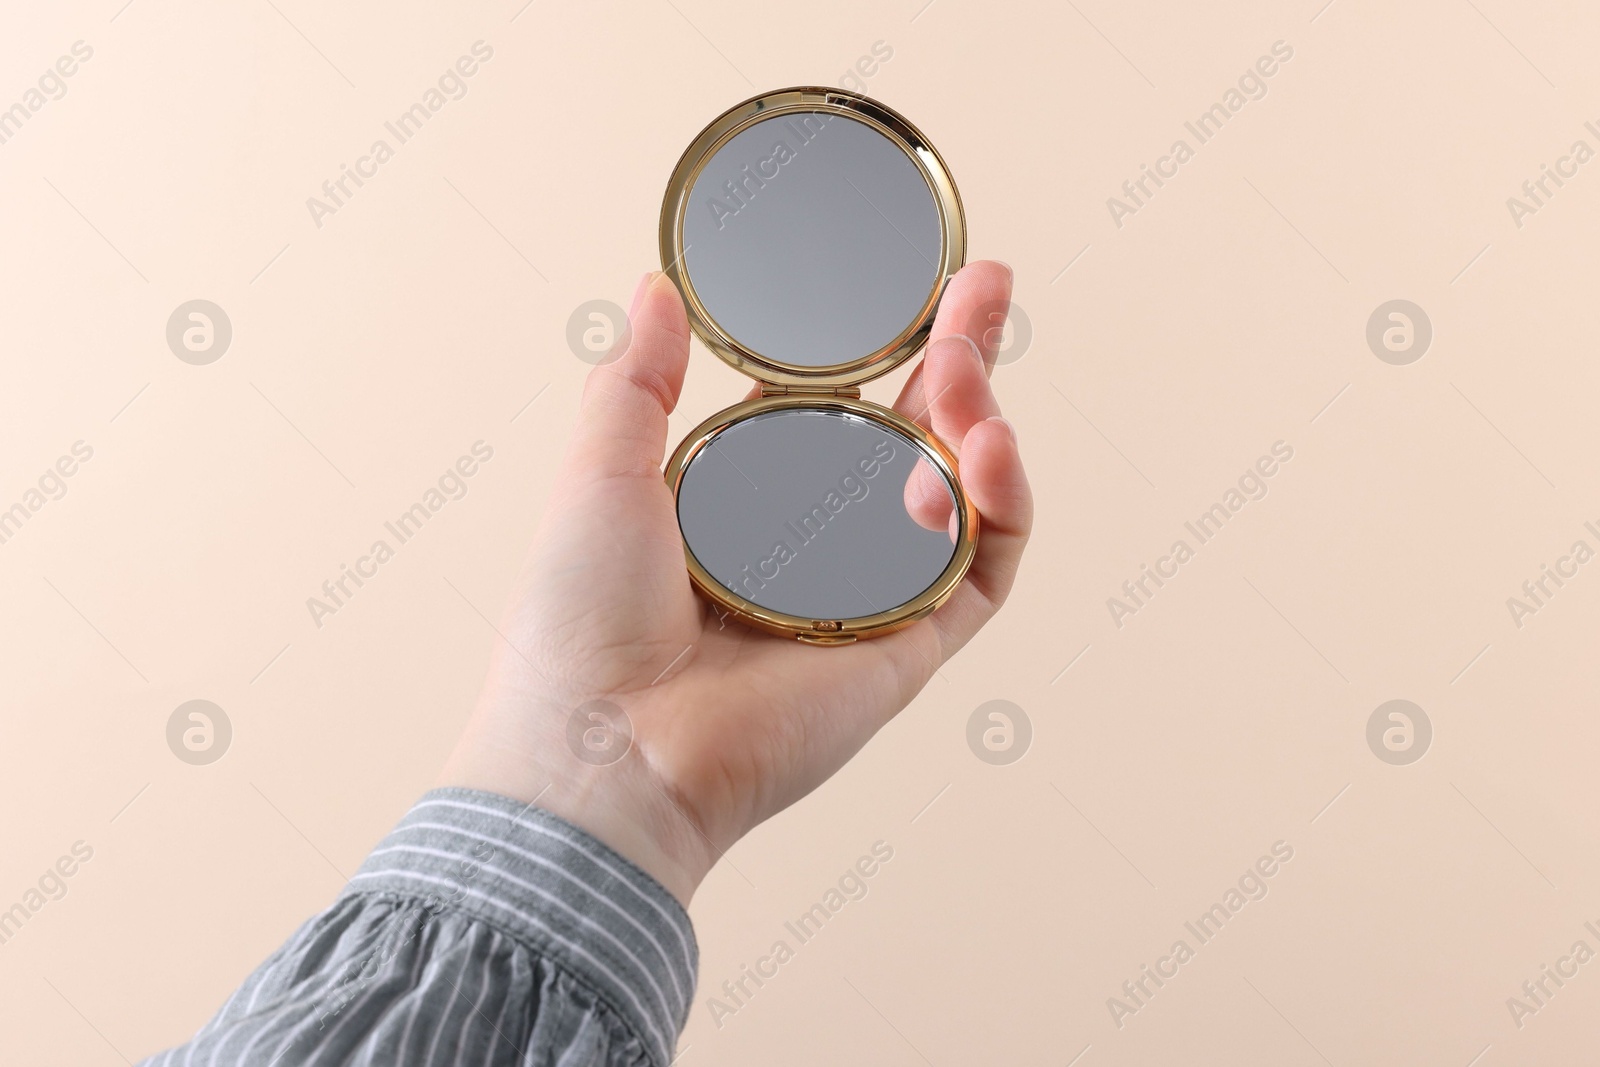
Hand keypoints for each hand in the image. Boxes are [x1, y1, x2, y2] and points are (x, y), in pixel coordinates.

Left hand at [439, 262, 1032, 903]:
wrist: (606, 742)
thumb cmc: (580, 620)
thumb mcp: (601, 472)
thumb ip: (637, 380)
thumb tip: (655, 289)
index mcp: (748, 497)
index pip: (836, 404)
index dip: (877, 343)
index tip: (907, 280)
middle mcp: (816, 540)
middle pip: (914, 434)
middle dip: (961, 353)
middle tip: (987, 284)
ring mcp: (870, 590)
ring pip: (959, 491)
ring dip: (977, 416)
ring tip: (967, 363)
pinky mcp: (911, 642)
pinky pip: (983, 566)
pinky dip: (999, 504)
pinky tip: (985, 447)